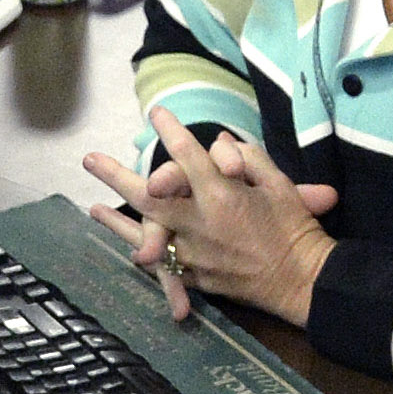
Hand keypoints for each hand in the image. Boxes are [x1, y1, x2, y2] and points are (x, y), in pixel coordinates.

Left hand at [83, 113, 337, 326]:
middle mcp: (201, 223)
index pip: (188, 154)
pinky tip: (126, 246)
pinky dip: (142, 251)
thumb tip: (221, 144)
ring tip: (91, 206)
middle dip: (117, 176)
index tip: (156, 113)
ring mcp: (194, 252)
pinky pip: (162, 263)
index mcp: (224, 195)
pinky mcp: (196, 274)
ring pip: (147, 232)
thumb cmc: (295, 227)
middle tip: (90, 160)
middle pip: (149, 195)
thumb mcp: (279, 184)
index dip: (170, 130)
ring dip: (117, 220)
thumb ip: (248, 159)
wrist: (301, 280)